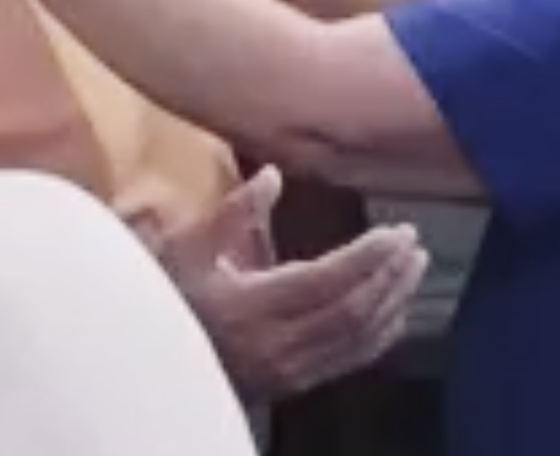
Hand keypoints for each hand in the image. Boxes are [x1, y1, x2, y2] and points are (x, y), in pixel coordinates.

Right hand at [159, 167, 427, 400]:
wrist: (144, 361)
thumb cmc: (163, 295)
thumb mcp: (183, 247)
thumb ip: (232, 212)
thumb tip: (274, 174)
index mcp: (249, 307)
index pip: (325, 282)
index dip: (367, 258)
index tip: (397, 232)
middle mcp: (275, 346)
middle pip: (350, 312)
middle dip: (389, 276)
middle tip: (414, 243)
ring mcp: (287, 371)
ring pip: (355, 339)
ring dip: (392, 302)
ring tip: (414, 268)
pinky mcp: (292, 384)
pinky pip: (347, 361)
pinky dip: (379, 335)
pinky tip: (396, 312)